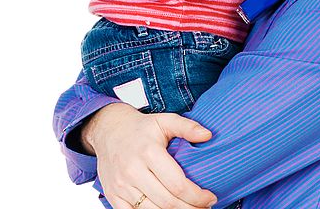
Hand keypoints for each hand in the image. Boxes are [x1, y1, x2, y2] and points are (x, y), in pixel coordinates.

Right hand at [83, 103, 217, 208]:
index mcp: (149, 152)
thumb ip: (187, 127)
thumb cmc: (141, 127)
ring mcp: (121, 186)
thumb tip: (208, 135)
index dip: (196, 196)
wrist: (109, 130)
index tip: (210, 198)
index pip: (177, 184)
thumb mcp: (165, 120)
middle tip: (204, 208)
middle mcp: (133, 171)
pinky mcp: (113, 196)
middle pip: (167, 202)